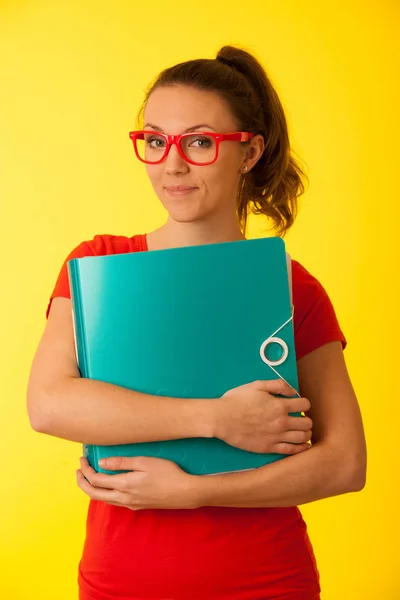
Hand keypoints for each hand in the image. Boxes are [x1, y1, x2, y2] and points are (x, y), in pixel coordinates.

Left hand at [76, 456, 199, 510]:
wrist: (185, 492)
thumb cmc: (168, 473)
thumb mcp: (145, 462)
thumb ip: (122, 462)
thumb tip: (101, 463)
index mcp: (124, 485)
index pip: (96, 480)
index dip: (85, 470)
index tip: (82, 458)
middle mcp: (124, 498)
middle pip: (94, 494)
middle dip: (82, 482)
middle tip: (78, 470)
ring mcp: (130, 504)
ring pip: (103, 499)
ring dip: (92, 489)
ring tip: (89, 476)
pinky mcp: (137, 506)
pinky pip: (114, 501)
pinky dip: (104, 493)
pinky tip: (108, 485)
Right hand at [213, 379, 311, 454]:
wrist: (222, 418)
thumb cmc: (237, 400)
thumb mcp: (257, 385)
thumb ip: (278, 385)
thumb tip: (293, 392)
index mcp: (279, 405)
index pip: (305, 405)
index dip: (304, 403)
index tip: (299, 405)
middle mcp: (281, 422)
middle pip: (307, 423)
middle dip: (306, 419)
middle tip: (300, 418)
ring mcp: (276, 436)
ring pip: (302, 437)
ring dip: (306, 432)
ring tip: (302, 430)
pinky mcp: (269, 448)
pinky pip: (291, 450)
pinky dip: (301, 448)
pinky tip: (303, 445)